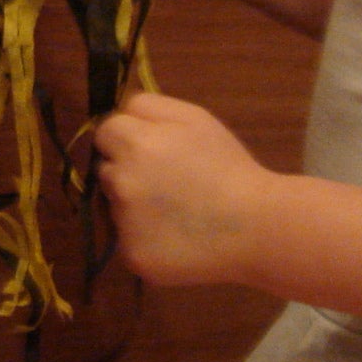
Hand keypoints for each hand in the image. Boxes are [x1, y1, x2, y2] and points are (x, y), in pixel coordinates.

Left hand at [94, 92, 271, 286]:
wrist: (256, 227)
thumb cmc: (229, 168)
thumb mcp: (195, 118)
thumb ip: (149, 106)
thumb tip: (117, 113)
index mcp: (137, 144)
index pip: (105, 132)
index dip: (125, 138)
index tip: (148, 149)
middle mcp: (123, 182)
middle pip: (106, 169)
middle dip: (127, 170)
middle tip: (166, 182)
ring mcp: (124, 223)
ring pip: (114, 205)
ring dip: (133, 205)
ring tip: (175, 212)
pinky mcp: (132, 255)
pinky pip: (126, 239)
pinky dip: (144, 238)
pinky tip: (175, 237)